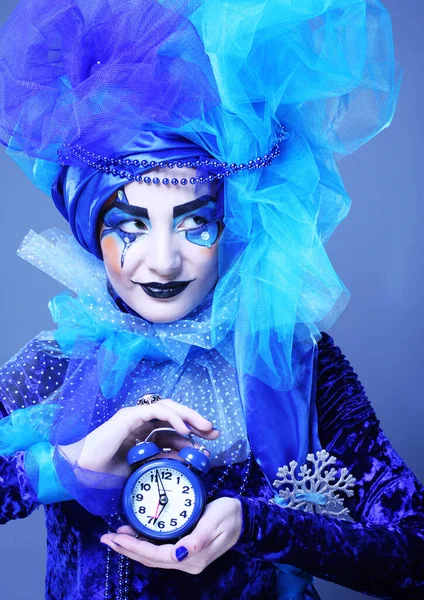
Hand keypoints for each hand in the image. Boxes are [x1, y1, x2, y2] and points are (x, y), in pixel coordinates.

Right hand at [60, 399, 218, 476]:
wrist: (83, 473)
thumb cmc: (107, 473)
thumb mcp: (143, 470)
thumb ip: (162, 463)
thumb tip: (186, 463)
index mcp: (144, 434)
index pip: (173, 429)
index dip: (192, 435)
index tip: (209, 445)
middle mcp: (142, 422)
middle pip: (174, 415)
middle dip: (196, 422)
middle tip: (214, 433)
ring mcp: (135, 416)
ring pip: (168, 408)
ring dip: (189, 416)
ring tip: (205, 428)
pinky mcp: (130, 416)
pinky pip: (156, 411)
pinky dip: (173, 417)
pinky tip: (184, 429)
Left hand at [100, 497, 242, 573]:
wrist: (244, 518)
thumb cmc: (230, 515)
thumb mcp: (216, 521)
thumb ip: (198, 539)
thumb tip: (179, 555)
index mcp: (193, 557)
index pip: (157, 555)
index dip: (135, 548)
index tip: (117, 537)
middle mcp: (187, 562)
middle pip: (150, 559)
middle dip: (127, 549)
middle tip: (106, 538)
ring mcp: (185, 558)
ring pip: (152, 557)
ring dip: (132, 548)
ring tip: (114, 538)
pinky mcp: (184, 551)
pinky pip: (158, 551)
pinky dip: (143, 544)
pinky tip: (133, 535)